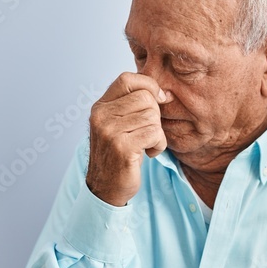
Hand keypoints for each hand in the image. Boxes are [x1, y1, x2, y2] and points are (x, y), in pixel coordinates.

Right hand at [85, 72, 171, 206]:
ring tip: (147, 145)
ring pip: (152, 116)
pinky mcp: (122, 147)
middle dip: (156, 116)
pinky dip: (159, 144)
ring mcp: (109, 131)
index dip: (148, 85)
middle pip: (145, 98)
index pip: (127, 79)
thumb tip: (165, 93)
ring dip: (158, 134)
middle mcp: (101, 116)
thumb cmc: (119, 155)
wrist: (106, 188)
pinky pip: (154, 133)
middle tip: (148, 132)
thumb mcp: (119, 125)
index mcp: (100, 107)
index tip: (159, 100)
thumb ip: (134, 106)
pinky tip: (149, 153)